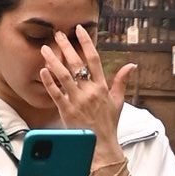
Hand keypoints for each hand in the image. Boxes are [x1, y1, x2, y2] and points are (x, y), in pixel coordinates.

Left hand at [37, 24, 139, 175]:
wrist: (101, 146)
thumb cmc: (109, 123)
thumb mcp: (118, 101)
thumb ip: (122, 81)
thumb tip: (131, 65)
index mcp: (102, 86)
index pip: (94, 59)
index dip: (86, 42)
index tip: (79, 29)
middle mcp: (89, 91)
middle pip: (76, 63)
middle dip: (66, 46)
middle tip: (57, 34)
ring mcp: (77, 100)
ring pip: (63, 76)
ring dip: (53, 60)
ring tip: (45, 48)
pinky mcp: (66, 111)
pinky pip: (55, 93)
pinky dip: (49, 81)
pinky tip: (42, 70)